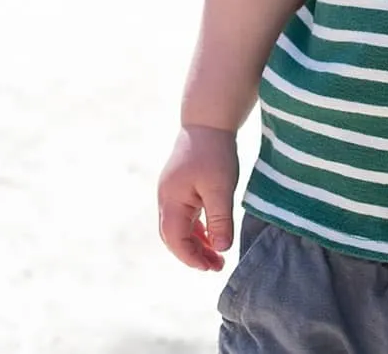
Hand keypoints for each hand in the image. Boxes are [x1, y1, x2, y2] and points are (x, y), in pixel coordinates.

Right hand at [157, 124, 238, 270]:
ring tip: (216, 256)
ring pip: (180, 227)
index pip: (175, 239)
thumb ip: (220, 219)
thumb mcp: (221, 188)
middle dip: (193, 254)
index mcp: (171, 201)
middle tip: (216, 267)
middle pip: (174, 237)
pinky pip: (185, 215)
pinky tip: (211, 235)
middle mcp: (166, 199)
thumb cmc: (215, 152)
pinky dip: (197, 228)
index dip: (191, 257)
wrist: (208, 120)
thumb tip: (221, 249)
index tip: (210, 268)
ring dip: (196, 242)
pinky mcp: (181, 186)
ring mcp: (172, 192)